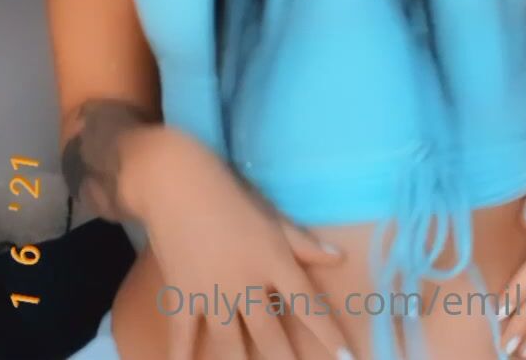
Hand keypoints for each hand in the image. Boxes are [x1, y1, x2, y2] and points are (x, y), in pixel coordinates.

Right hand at [138, 130, 353, 359]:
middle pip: (271, 336)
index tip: (346, 359)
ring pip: (230, 345)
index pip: (307, 304)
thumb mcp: (272, 215)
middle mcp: (246, 282)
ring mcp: (212, 292)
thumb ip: (303, 242)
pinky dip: (182, 357)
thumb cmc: (231, 195)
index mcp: (273, 260)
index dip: (328, 333)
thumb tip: (338, 258)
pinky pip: (183, 336)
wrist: (179, 183)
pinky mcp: (182, 295)